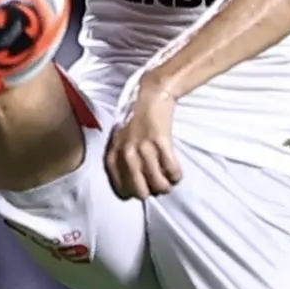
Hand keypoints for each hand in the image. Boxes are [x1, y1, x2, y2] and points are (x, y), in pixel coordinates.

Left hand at [103, 76, 183, 199]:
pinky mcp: (161, 142)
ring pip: (158, 184)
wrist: (150, 95)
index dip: (134, 193)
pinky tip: (176, 172)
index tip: (143, 188)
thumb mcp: (118, 139)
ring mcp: (144, 148)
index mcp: (114, 154)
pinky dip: (176, 175)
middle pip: (140, 191)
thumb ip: (121, 159)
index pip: (121, 189)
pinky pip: (172, 170)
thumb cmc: (134, 118)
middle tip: (157, 186)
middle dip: (151, 192)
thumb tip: (132, 182)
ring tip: (169, 181)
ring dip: (166, 186)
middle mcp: (127, 154)